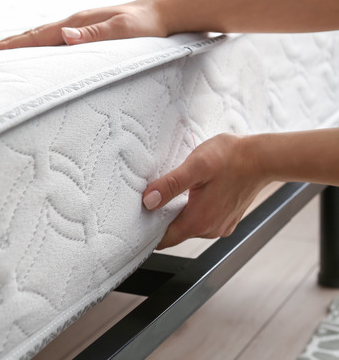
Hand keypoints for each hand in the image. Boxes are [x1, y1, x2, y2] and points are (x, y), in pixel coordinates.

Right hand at [0, 0, 168, 52]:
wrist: (161, 13)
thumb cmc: (145, 27)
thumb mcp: (122, 32)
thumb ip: (93, 36)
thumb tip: (65, 36)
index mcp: (76, 25)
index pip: (36, 37)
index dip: (10, 46)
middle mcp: (72, 24)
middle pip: (31, 35)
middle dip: (5, 44)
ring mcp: (76, 26)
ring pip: (39, 35)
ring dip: (17, 43)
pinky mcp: (83, 30)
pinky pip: (51, 38)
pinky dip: (34, 42)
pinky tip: (32, 48)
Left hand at [141, 133, 268, 249]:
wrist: (264, 158)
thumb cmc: (232, 158)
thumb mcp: (195, 166)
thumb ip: (170, 185)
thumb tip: (148, 200)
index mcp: (198, 221)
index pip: (164, 239)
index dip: (147, 232)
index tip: (135, 221)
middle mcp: (210, 229)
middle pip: (175, 233)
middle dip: (160, 220)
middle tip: (147, 202)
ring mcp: (220, 226)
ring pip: (188, 226)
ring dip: (177, 214)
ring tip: (168, 195)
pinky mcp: (227, 219)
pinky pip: (202, 220)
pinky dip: (192, 211)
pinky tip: (191, 195)